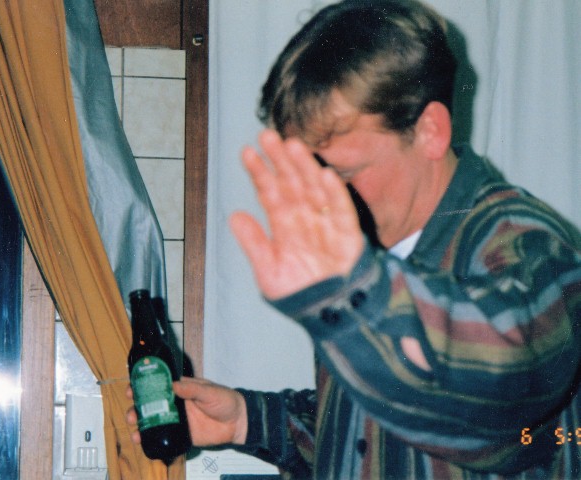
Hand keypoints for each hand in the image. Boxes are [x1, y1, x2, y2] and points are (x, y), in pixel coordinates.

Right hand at [126, 377, 247, 446]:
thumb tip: (174, 385)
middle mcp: (175, 403)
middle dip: (137, 407)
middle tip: (131, 412)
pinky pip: (164, 436)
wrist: (237, 422)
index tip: (132, 389)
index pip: (158, 385)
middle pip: (151, 404)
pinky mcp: (181, 434)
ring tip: (133, 426)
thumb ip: (192, 389)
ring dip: (141, 423)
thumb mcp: (209, 391)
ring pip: (154, 421)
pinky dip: (151, 438)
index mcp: (181, 389)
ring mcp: (177, 419)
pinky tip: (141, 440)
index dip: (143, 386)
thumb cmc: (224, 400)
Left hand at [230, 129, 363, 299]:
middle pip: (291, 183)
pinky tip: (325, 175)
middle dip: (280, 160)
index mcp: (284, 225)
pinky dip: (335, 194)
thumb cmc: (298, 293)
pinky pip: (341, 211)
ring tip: (292, 146)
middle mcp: (304, 218)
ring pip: (314, 189)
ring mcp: (326, 224)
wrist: (328, 314)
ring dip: (304, 168)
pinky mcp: (348, 235)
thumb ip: (253, 243)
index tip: (247, 153)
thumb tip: (234, 215)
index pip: (270, 193)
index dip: (259, 173)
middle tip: (267, 136)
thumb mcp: (268, 270)